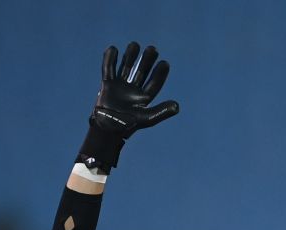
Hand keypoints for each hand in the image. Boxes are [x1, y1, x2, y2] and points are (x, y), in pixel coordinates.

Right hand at [77, 42, 179, 170]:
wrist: (107, 128)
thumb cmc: (128, 125)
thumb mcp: (148, 118)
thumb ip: (162, 111)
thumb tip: (177, 106)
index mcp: (144, 98)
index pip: (154, 83)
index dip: (160, 74)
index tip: (165, 63)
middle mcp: (134, 90)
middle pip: (142, 72)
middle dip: (147, 60)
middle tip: (152, 49)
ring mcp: (121, 86)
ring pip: (127, 67)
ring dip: (130, 56)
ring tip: (135, 45)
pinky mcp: (108, 84)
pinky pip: (108, 69)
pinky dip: (109, 59)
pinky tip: (113, 49)